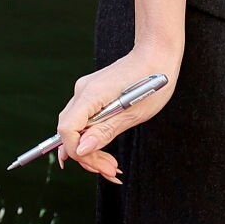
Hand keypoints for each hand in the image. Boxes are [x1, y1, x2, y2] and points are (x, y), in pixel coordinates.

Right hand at [53, 45, 180, 184]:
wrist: (157, 52)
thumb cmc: (152, 80)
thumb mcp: (133, 113)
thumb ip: (104, 131)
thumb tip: (80, 150)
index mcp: (91, 94)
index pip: (67, 129)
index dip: (78, 152)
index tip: (100, 166)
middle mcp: (83, 91)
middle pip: (69, 131)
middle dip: (87, 156)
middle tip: (111, 171)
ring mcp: (86, 91)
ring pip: (76, 128)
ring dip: (90, 150)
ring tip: (112, 166)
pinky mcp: (93, 93)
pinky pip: (84, 119)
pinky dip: (92, 137)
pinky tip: (104, 151)